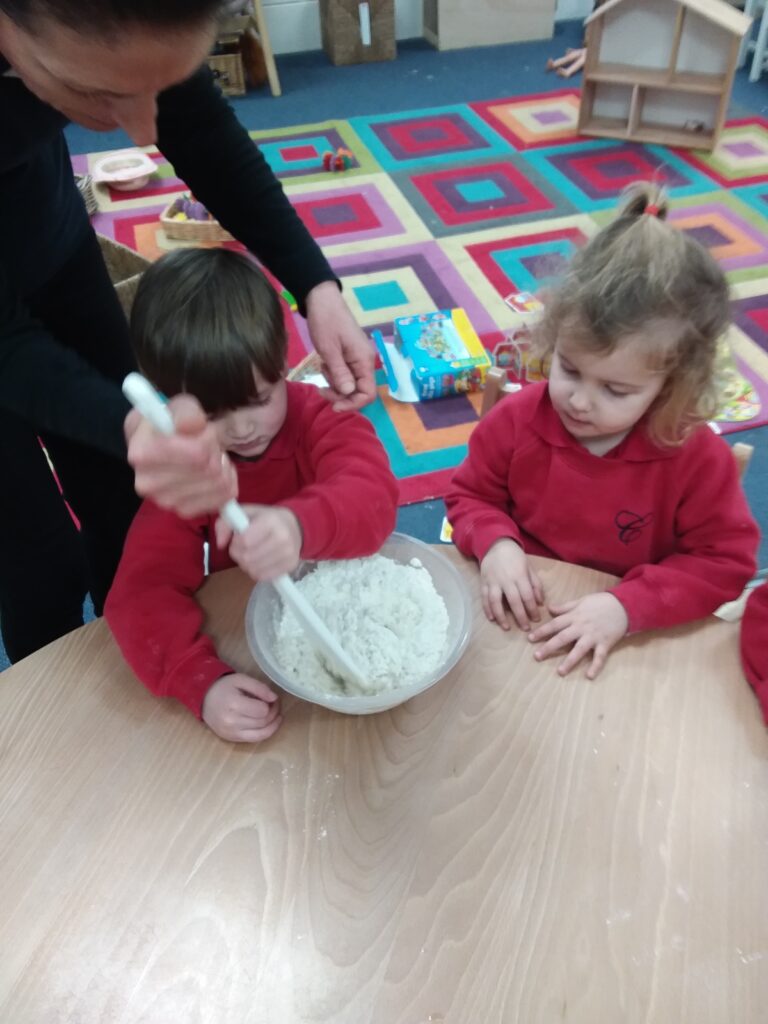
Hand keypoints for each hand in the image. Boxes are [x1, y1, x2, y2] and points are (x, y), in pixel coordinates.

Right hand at [125, 394, 236, 516]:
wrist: (159, 443)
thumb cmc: (168, 422)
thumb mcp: (176, 406)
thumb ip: (186, 411)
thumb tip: (191, 424)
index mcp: (141, 454)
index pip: (196, 454)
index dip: (207, 438)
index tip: (200, 429)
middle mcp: (147, 483)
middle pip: (209, 468)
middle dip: (214, 450)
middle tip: (206, 442)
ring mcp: (166, 502)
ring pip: (219, 482)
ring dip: (221, 464)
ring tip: (208, 455)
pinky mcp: (184, 511)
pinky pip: (224, 496)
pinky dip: (227, 481)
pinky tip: (214, 472)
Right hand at [202, 673, 281, 742]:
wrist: (203, 698)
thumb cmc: (224, 686)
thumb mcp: (241, 679)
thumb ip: (259, 687)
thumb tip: (274, 698)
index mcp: (234, 704)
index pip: (262, 710)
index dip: (272, 704)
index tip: (273, 698)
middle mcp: (231, 722)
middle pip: (263, 722)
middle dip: (274, 713)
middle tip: (275, 705)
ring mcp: (231, 733)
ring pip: (261, 734)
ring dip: (272, 725)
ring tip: (276, 716)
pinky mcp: (231, 739)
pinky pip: (253, 740)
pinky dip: (265, 733)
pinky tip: (269, 725)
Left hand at [215, 504, 301, 580]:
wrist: (294, 526)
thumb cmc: (265, 519)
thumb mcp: (244, 513)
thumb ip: (225, 523)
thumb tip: (220, 544)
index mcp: (270, 521)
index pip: (244, 541)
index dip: (235, 542)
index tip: (238, 538)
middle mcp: (282, 537)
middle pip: (247, 558)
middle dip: (239, 555)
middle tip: (243, 548)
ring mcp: (289, 553)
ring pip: (253, 570)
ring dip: (247, 565)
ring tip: (251, 554)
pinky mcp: (291, 565)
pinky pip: (263, 577)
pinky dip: (257, 571)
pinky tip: (260, 562)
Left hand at [305, 281, 375, 410]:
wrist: (322, 300)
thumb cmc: (326, 322)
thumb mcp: (329, 349)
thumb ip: (340, 373)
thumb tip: (348, 393)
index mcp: (364, 361)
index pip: (368, 393)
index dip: (352, 404)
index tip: (333, 406)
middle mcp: (365, 362)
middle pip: (359, 391)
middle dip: (341, 395)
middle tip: (321, 389)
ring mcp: (358, 359)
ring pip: (350, 384)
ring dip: (335, 384)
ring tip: (322, 369)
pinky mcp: (350, 356)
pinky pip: (345, 374)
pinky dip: (334, 374)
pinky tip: (324, 364)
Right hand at [480, 538, 543, 630]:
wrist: (496, 545)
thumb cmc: (515, 557)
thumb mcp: (529, 567)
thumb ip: (535, 584)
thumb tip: (540, 602)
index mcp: (519, 575)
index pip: (527, 596)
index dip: (532, 609)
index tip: (536, 619)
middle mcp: (506, 580)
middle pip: (513, 601)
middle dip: (520, 616)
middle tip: (526, 629)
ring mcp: (493, 581)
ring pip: (496, 601)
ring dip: (501, 616)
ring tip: (506, 627)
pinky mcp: (483, 582)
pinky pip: (484, 598)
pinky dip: (487, 609)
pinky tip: (492, 619)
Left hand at [528, 592, 628, 679]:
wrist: (624, 605)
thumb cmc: (601, 602)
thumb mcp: (581, 601)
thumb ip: (565, 606)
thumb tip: (549, 608)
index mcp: (574, 616)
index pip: (555, 624)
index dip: (542, 631)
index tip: (529, 638)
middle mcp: (582, 627)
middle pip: (562, 638)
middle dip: (549, 647)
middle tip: (536, 656)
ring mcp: (593, 636)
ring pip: (579, 650)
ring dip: (569, 661)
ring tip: (560, 672)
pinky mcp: (605, 643)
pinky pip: (600, 656)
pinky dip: (595, 666)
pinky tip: (589, 676)